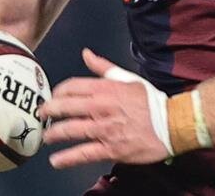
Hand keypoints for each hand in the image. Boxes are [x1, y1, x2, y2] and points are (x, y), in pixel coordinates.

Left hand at [40, 48, 170, 167]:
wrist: (173, 123)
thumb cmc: (152, 102)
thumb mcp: (128, 79)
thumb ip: (104, 68)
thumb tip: (87, 54)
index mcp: (106, 89)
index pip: (72, 86)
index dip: (57, 92)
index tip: (53, 97)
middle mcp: (102, 107)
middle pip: (65, 107)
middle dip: (48, 112)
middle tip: (42, 116)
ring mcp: (105, 129)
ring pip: (70, 130)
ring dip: (53, 135)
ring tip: (47, 138)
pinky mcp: (111, 148)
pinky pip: (83, 153)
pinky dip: (67, 158)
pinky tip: (57, 160)